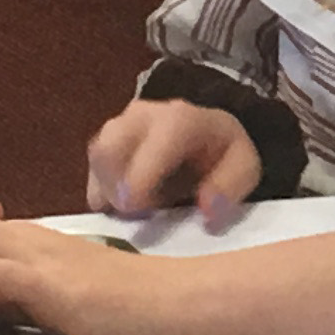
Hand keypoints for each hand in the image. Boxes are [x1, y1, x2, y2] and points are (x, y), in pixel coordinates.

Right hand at [84, 100, 258, 229]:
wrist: (206, 132)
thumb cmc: (222, 153)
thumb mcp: (243, 168)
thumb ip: (229, 188)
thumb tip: (207, 211)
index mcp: (181, 119)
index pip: (155, 142)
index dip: (140, 177)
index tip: (135, 211)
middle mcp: (142, 116)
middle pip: (109, 146)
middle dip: (115, 188)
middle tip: (134, 218)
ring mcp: (118, 126)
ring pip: (96, 158)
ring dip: (107, 192)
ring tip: (133, 212)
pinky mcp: (104, 142)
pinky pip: (90, 169)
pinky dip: (101, 193)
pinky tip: (123, 207)